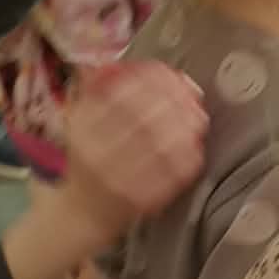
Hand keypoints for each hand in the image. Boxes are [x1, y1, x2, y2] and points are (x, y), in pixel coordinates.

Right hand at [65, 62, 206, 240]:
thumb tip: (144, 66)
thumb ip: (103, 90)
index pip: (118, 94)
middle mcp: (95, 153)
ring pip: (160, 146)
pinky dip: (187, 156)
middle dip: (173, 101)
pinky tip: (194, 145)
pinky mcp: (137, 201)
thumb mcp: (84, 121)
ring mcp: (116, 180)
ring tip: (197, 117)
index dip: (150, 80)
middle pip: (143, 118)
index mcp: (81, 128)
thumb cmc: (90, 159)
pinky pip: (169, 175)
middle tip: (192, 95)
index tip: (169, 73)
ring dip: (185, 126)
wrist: (84, 212)